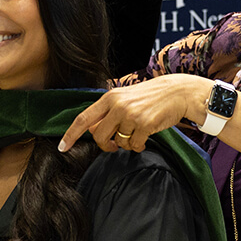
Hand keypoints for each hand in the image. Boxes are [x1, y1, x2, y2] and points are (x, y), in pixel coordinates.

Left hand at [60, 75, 207, 152]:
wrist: (178, 92)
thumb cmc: (151, 97)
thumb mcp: (126, 97)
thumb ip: (109, 111)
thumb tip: (94, 131)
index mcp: (109, 97)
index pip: (83, 119)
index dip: (71, 135)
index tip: (62, 148)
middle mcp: (118, 105)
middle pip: (99, 136)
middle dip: (106, 144)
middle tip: (114, 144)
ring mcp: (131, 115)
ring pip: (118, 142)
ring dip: (126, 144)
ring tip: (136, 136)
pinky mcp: (145, 125)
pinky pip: (134, 145)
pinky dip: (138, 146)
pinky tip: (144, 140)